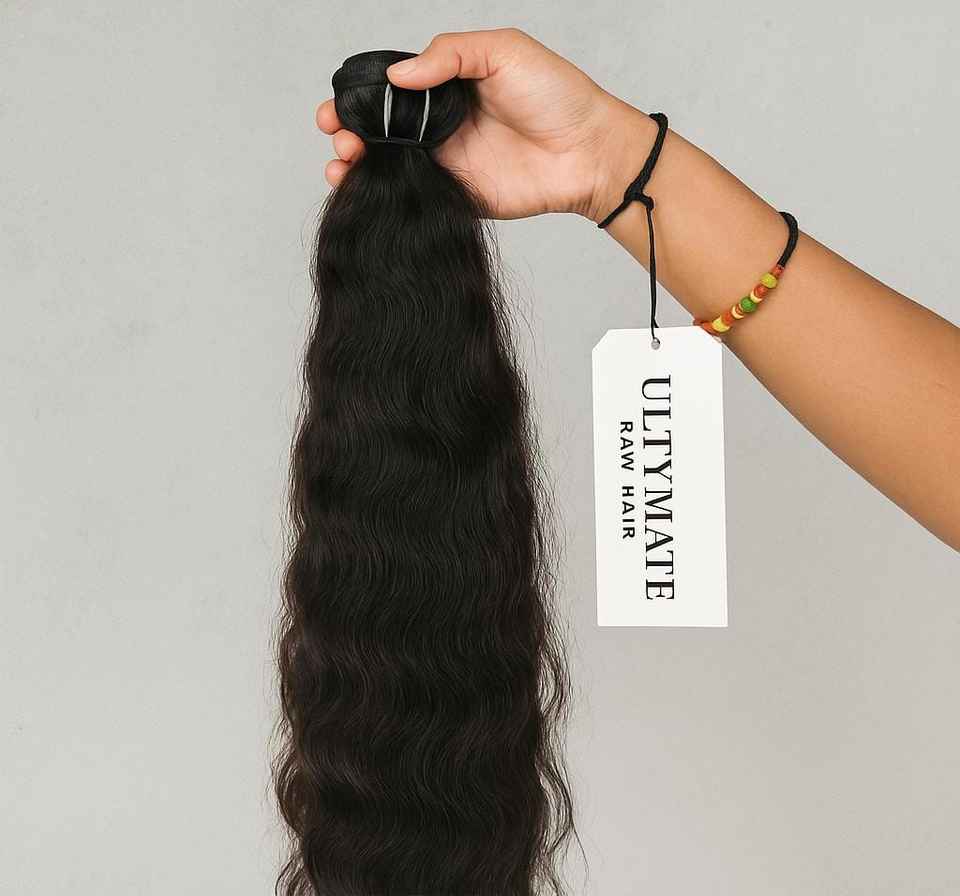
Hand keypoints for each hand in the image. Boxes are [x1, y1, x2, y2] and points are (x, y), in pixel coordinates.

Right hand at [315, 28, 655, 221]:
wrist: (589, 152)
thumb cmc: (557, 94)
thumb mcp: (503, 51)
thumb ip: (449, 56)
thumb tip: (398, 77)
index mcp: (448, 87)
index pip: (391, 91)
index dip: (359, 97)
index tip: (336, 105)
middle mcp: (441, 126)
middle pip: (380, 131)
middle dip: (348, 131)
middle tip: (337, 134)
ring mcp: (447, 164)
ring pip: (388, 167)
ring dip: (356, 166)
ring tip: (341, 163)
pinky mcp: (456, 198)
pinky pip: (413, 198)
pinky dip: (382, 198)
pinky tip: (361, 191)